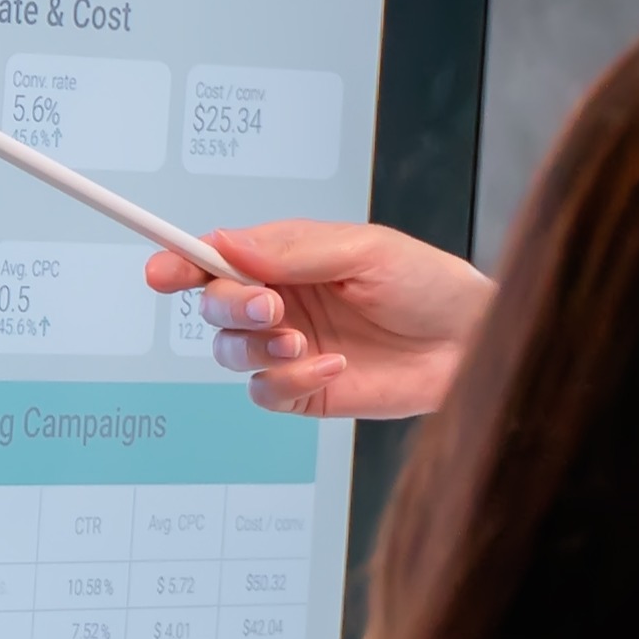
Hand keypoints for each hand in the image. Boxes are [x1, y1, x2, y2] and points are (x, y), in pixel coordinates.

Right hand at [156, 220, 486, 418]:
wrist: (474, 343)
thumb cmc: (430, 285)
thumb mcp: (366, 251)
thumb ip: (295, 250)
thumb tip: (228, 243)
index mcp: (288, 259)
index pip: (217, 258)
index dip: (182, 262)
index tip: (163, 271)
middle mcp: (283, 302)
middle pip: (214, 306)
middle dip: (229, 305)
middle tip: (272, 306)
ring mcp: (292, 348)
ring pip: (230, 353)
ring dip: (256, 347)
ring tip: (302, 340)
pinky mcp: (308, 391)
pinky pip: (266, 394)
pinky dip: (289, 382)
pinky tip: (332, 366)